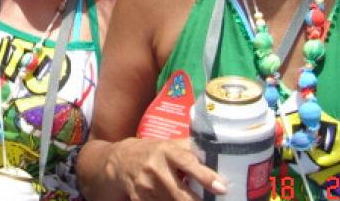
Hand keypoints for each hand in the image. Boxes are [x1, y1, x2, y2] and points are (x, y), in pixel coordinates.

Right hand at [106, 138, 226, 200]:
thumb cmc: (149, 151)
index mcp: (165, 151)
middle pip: (180, 193)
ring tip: (192, 199)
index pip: (187, 163)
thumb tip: (214, 151)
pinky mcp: (139, 199)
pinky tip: (171, 199)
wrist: (118, 160)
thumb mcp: (166, 144)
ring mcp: (146, 186)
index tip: (221, 187)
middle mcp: (155, 168)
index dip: (205, 176)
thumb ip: (188, 148)